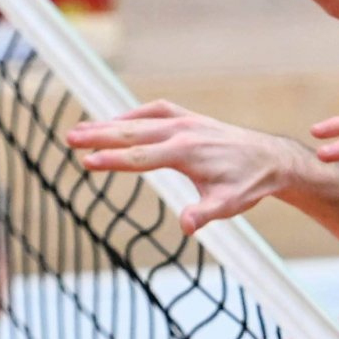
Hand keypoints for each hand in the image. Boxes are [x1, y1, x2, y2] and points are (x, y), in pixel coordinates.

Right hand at [68, 101, 303, 234]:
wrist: (269, 158)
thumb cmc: (247, 184)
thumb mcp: (229, 205)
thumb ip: (205, 214)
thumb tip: (186, 227)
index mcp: (186, 152)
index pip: (140, 157)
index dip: (112, 161)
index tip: (86, 162)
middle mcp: (182, 131)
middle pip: (132, 133)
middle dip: (99, 136)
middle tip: (69, 138)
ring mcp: (185, 120)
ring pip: (139, 120)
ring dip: (109, 124)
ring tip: (80, 130)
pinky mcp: (188, 118)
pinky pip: (155, 111)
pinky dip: (133, 114)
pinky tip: (116, 122)